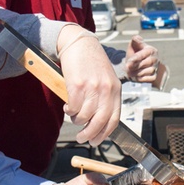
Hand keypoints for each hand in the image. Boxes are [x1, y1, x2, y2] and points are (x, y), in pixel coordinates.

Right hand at [57, 26, 121, 145]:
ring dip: (77, 121)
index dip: (105, 134)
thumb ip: (106, 97)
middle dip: (90, 135)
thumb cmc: (92, 62)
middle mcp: (106, 89)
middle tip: (82, 138)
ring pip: (84, 116)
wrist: (80, 43)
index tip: (97, 140)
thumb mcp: (106, 79)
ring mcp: (92, 87)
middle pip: (100, 121)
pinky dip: (69, 111)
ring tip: (74, 116)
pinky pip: (73, 107)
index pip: (114, 119)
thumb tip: (100, 122)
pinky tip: (68, 106)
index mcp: (116, 89)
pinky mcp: (77, 84)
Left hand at [124, 35, 159, 83]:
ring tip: (129, 71)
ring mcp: (156, 68)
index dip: (134, 59)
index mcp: (151, 50)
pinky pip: (146, 79)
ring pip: (144, 72)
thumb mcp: (133, 46)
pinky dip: (139, 78)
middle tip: (127, 67)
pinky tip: (135, 75)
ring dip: (135, 73)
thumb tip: (136, 38)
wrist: (136, 65)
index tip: (128, 63)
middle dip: (134, 66)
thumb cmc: (135, 54)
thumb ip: (135, 41)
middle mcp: (155, 59)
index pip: (142, 54)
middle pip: (144, 64)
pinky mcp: (154, 77)